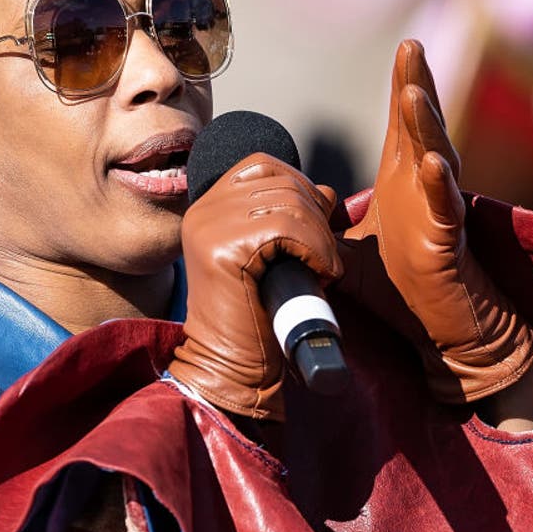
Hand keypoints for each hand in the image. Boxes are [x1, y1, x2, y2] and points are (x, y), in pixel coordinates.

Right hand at [169, 153, 341, 420]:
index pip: (262, 165)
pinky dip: (315, 247)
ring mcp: (209, 226)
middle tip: (324, 254)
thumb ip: (290, 218)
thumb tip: (329, 193)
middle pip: (280, 180)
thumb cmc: (256, 317)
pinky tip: (320, 272)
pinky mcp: (222, 247)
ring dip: (320, 236)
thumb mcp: (272, 255)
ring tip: (323, 268)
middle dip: (317, 214)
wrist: (231, 367)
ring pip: (288, 202)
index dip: (300, 185)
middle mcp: (203, 210)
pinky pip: (286, 227)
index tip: (318, 224)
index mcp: (210, 207)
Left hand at [341, 40, 532, 403]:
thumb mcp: (349, 247)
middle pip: (423, 126)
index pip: (403, 124)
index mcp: (404, 180)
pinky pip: (446, 207)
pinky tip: (435, 164)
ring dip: (426, 125)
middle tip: (411, 47)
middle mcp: (425, 186)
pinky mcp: (448, 240)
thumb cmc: (403, 284)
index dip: (404, 85)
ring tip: (413, 93)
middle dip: (417, 84)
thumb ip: (322, 224)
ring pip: (438, 156)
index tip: (405, 46)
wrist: (441, 326)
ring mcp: (439, 209)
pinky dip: (441, 185)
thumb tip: (284, 211)